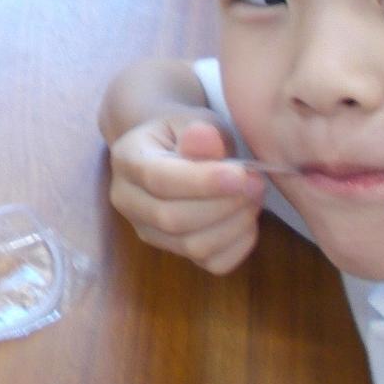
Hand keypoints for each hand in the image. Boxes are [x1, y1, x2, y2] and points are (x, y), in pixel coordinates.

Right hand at [107, 113, 264, 274]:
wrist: (173, 150)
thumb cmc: (186, 132)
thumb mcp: (193, 120)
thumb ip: (200, 130)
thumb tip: (204, 138)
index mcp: (127, 159)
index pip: (158, 180)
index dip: (203, 182)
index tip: (241, 175)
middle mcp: (127, 201)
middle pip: (172, 219)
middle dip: (223, 205)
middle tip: (256, 184)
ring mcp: (146, 231)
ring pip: (192, 246)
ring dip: (234, 225)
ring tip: (254, 198)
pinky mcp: (173, 252)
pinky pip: (211, 264)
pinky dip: (238, 246)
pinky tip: (247, 220)